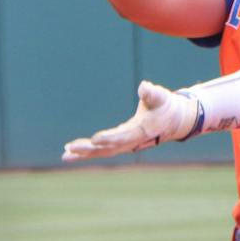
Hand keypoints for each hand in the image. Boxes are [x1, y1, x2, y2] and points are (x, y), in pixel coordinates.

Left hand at [62, 81, 198, 161]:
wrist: (173, 121)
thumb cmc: (165, 106)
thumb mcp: (162, 97)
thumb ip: (153, 93)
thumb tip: (144, 86)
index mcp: (142, 131)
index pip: (123, 136)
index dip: (109, 138)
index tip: (94, 139)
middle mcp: (132, 142)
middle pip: (109, 148)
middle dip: (89, 149)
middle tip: (70, 147)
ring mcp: (125, 145)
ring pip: (103, 152)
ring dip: (85, 154)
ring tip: (65, 154)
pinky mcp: (119, 144)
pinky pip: (102, 150)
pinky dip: (87, 152)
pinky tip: (70, 151)